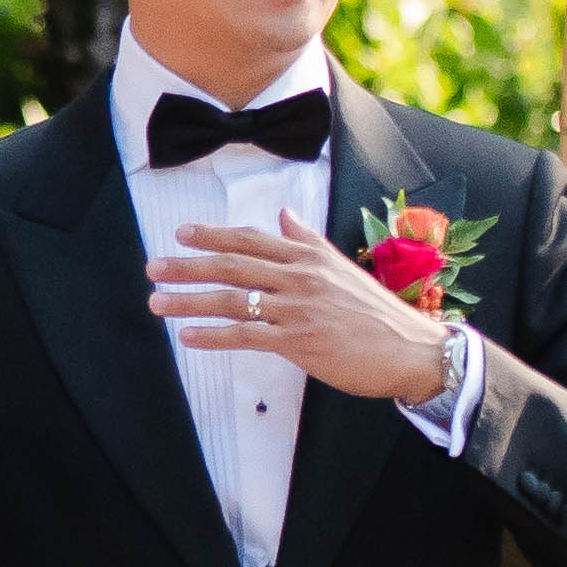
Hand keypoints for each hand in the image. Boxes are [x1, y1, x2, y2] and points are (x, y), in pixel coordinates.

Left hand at [157, 216, 453, 404]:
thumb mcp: (341, 268)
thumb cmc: (377, 313)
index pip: (252, 240)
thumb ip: (308, 242)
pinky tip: (188, 336)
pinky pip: (247, 336)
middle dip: (188, 265)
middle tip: (153, 267)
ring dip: (189, 300)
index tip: (182, 233)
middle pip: (233, 265)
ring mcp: (298, 309)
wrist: (413, 349)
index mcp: (309, 257)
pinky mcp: (300, 341)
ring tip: (157, 302)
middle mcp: (300, 277)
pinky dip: (214, 335)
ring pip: (233, 300)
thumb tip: (283, 217)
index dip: (214, 235)